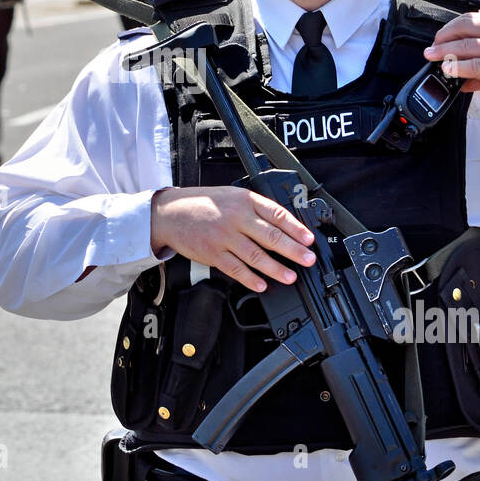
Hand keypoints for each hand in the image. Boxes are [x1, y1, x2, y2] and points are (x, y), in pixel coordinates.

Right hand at [150, 186, 314, 292]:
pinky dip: (250, 279)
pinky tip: (262, 285)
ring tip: (290, 277)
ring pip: (255, 256)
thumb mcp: (232, 195)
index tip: (309, 239)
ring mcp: (224, 237)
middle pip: (270, 236)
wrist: (170, 213)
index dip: (296, 228)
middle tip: (308, 259)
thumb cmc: (203, 204)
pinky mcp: (213, 254)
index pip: (276, 214)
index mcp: (244, 201)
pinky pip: (235, 269)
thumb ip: (255, 208)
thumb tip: (282, 226)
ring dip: (275, 269)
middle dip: (293, 250)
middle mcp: (236, 218)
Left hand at [423, 12, 479, 105]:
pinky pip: (477, 65)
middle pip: (464, 27)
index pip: (471, 18)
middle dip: (443, 37)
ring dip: (445, 52)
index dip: (450, 27)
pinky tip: (449, 70)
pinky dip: (460, 67)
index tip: (439, 37)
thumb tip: (464, 79)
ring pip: (467, 45)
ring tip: (432, 58)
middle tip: (431, 48)